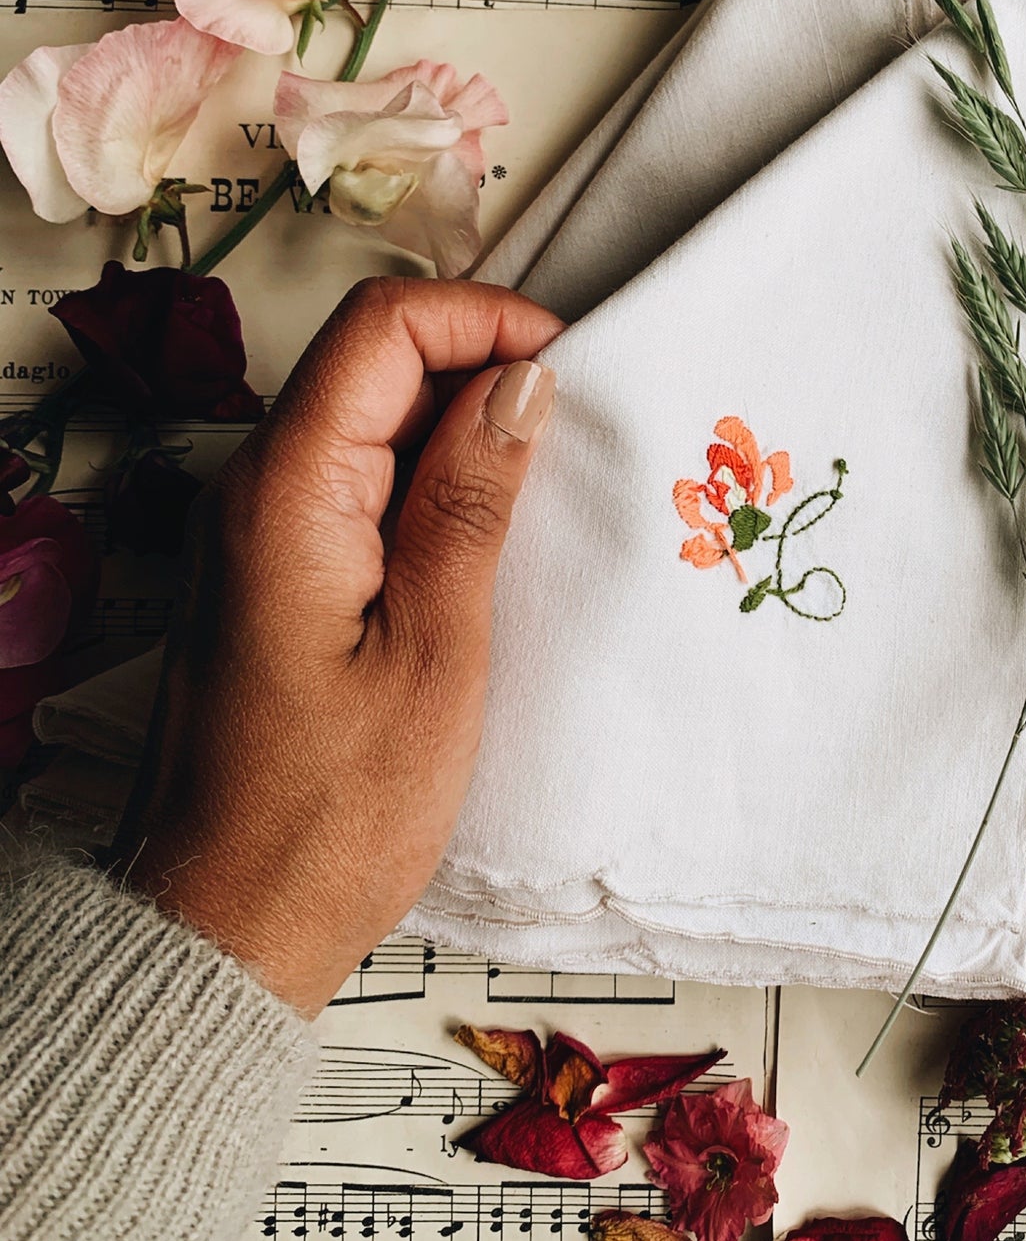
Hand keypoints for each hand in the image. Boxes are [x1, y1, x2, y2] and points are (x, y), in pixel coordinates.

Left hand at [117, 276, 563, 1016]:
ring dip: (461, 428)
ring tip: (547, 489)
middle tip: (577, 431)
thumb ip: (471, 499)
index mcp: (286, 492)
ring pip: (368, 418)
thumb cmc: (334, 811)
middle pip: (371, 360)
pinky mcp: (274, 571)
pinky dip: (429, 483)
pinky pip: (357, 482)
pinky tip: (488, 538)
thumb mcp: (435, 652)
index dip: (483, 317)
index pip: (381, 326)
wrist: (233, 923)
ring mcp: (257, 529)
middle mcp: (254, 489)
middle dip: (480, 367)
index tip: (569, 364)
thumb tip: (521, 377)